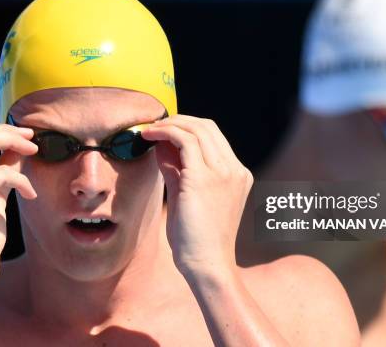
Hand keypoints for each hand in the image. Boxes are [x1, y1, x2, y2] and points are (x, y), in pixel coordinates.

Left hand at [142, 115, 252, 276]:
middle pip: (207, 127)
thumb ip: (177, 170)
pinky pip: (184, 140)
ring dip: (169, 124)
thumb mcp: (187, 197)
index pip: (214, 137)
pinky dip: (165, 133)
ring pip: (197, 129)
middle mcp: (234, 170)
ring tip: (148, 130)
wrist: (207, 265)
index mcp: (237, 175)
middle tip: (154, 126)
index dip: (188, 128)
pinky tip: (148, 137)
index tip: (165, 131)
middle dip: (178, 120)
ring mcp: (222, 172)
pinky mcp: (203, 177)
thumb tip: (161, 146)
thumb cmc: (196, 240)